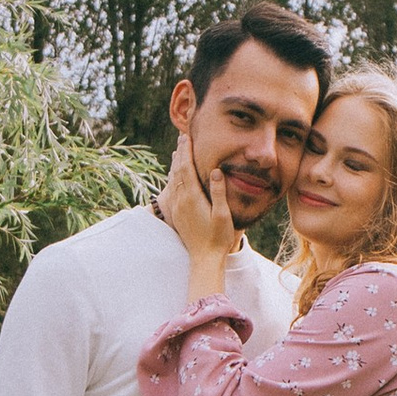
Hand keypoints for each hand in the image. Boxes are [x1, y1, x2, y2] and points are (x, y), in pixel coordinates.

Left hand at [157, 134, 238, 292]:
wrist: (204, 258)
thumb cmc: (218, 237)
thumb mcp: (223, 214)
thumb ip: (219, 192)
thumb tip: (216, 170)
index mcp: (192, 197)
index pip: (187, 168)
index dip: (187, 152)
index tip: (187, 137)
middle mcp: (181, 200)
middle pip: (177, 170)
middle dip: (180, 153)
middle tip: (182, 137)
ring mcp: (178, 207)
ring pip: (173, 179)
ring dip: (175, 164)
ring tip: (177, 151)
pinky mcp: (177, 213)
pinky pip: (173, 189)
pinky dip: (174, 177)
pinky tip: (175, 175)